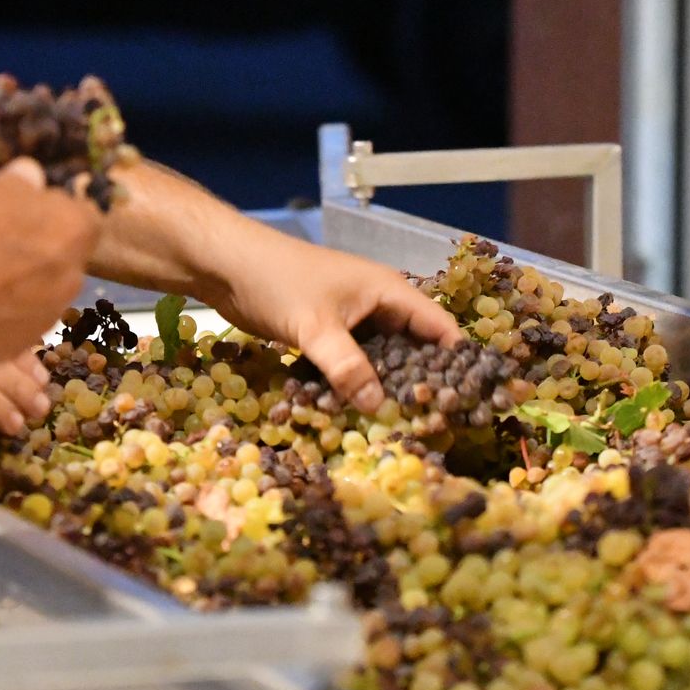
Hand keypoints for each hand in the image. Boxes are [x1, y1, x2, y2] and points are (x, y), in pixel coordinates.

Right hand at [0, 158, 101, 368]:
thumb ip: (15, 182)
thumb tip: (31, 176)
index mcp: (71, 229)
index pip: (79, 214)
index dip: (49, 211)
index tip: (19, 212)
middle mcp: (72, 276)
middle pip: (62, 254)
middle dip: (37, 247)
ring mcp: (48, 315)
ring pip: (41, 288)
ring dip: (20, 280)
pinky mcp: (21, 344)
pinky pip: (18, 319)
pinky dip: (1, 311)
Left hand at [207, 229, 459, 411]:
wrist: (227, 264)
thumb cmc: (278, 282)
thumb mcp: (316, 328)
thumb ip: (348, 367)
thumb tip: (379, 406)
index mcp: (388, 292)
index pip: (438, 326)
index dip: (454, 360)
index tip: (462, 398)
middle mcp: (377, 304)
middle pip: (412, 346)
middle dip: (417, 380)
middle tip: (425, 423)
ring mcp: (351, 318)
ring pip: (379, 357)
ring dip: (381, 385)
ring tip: (392, 425)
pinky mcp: (326, 331)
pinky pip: (351, 361)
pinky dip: (352, 381)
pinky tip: (350, 410)